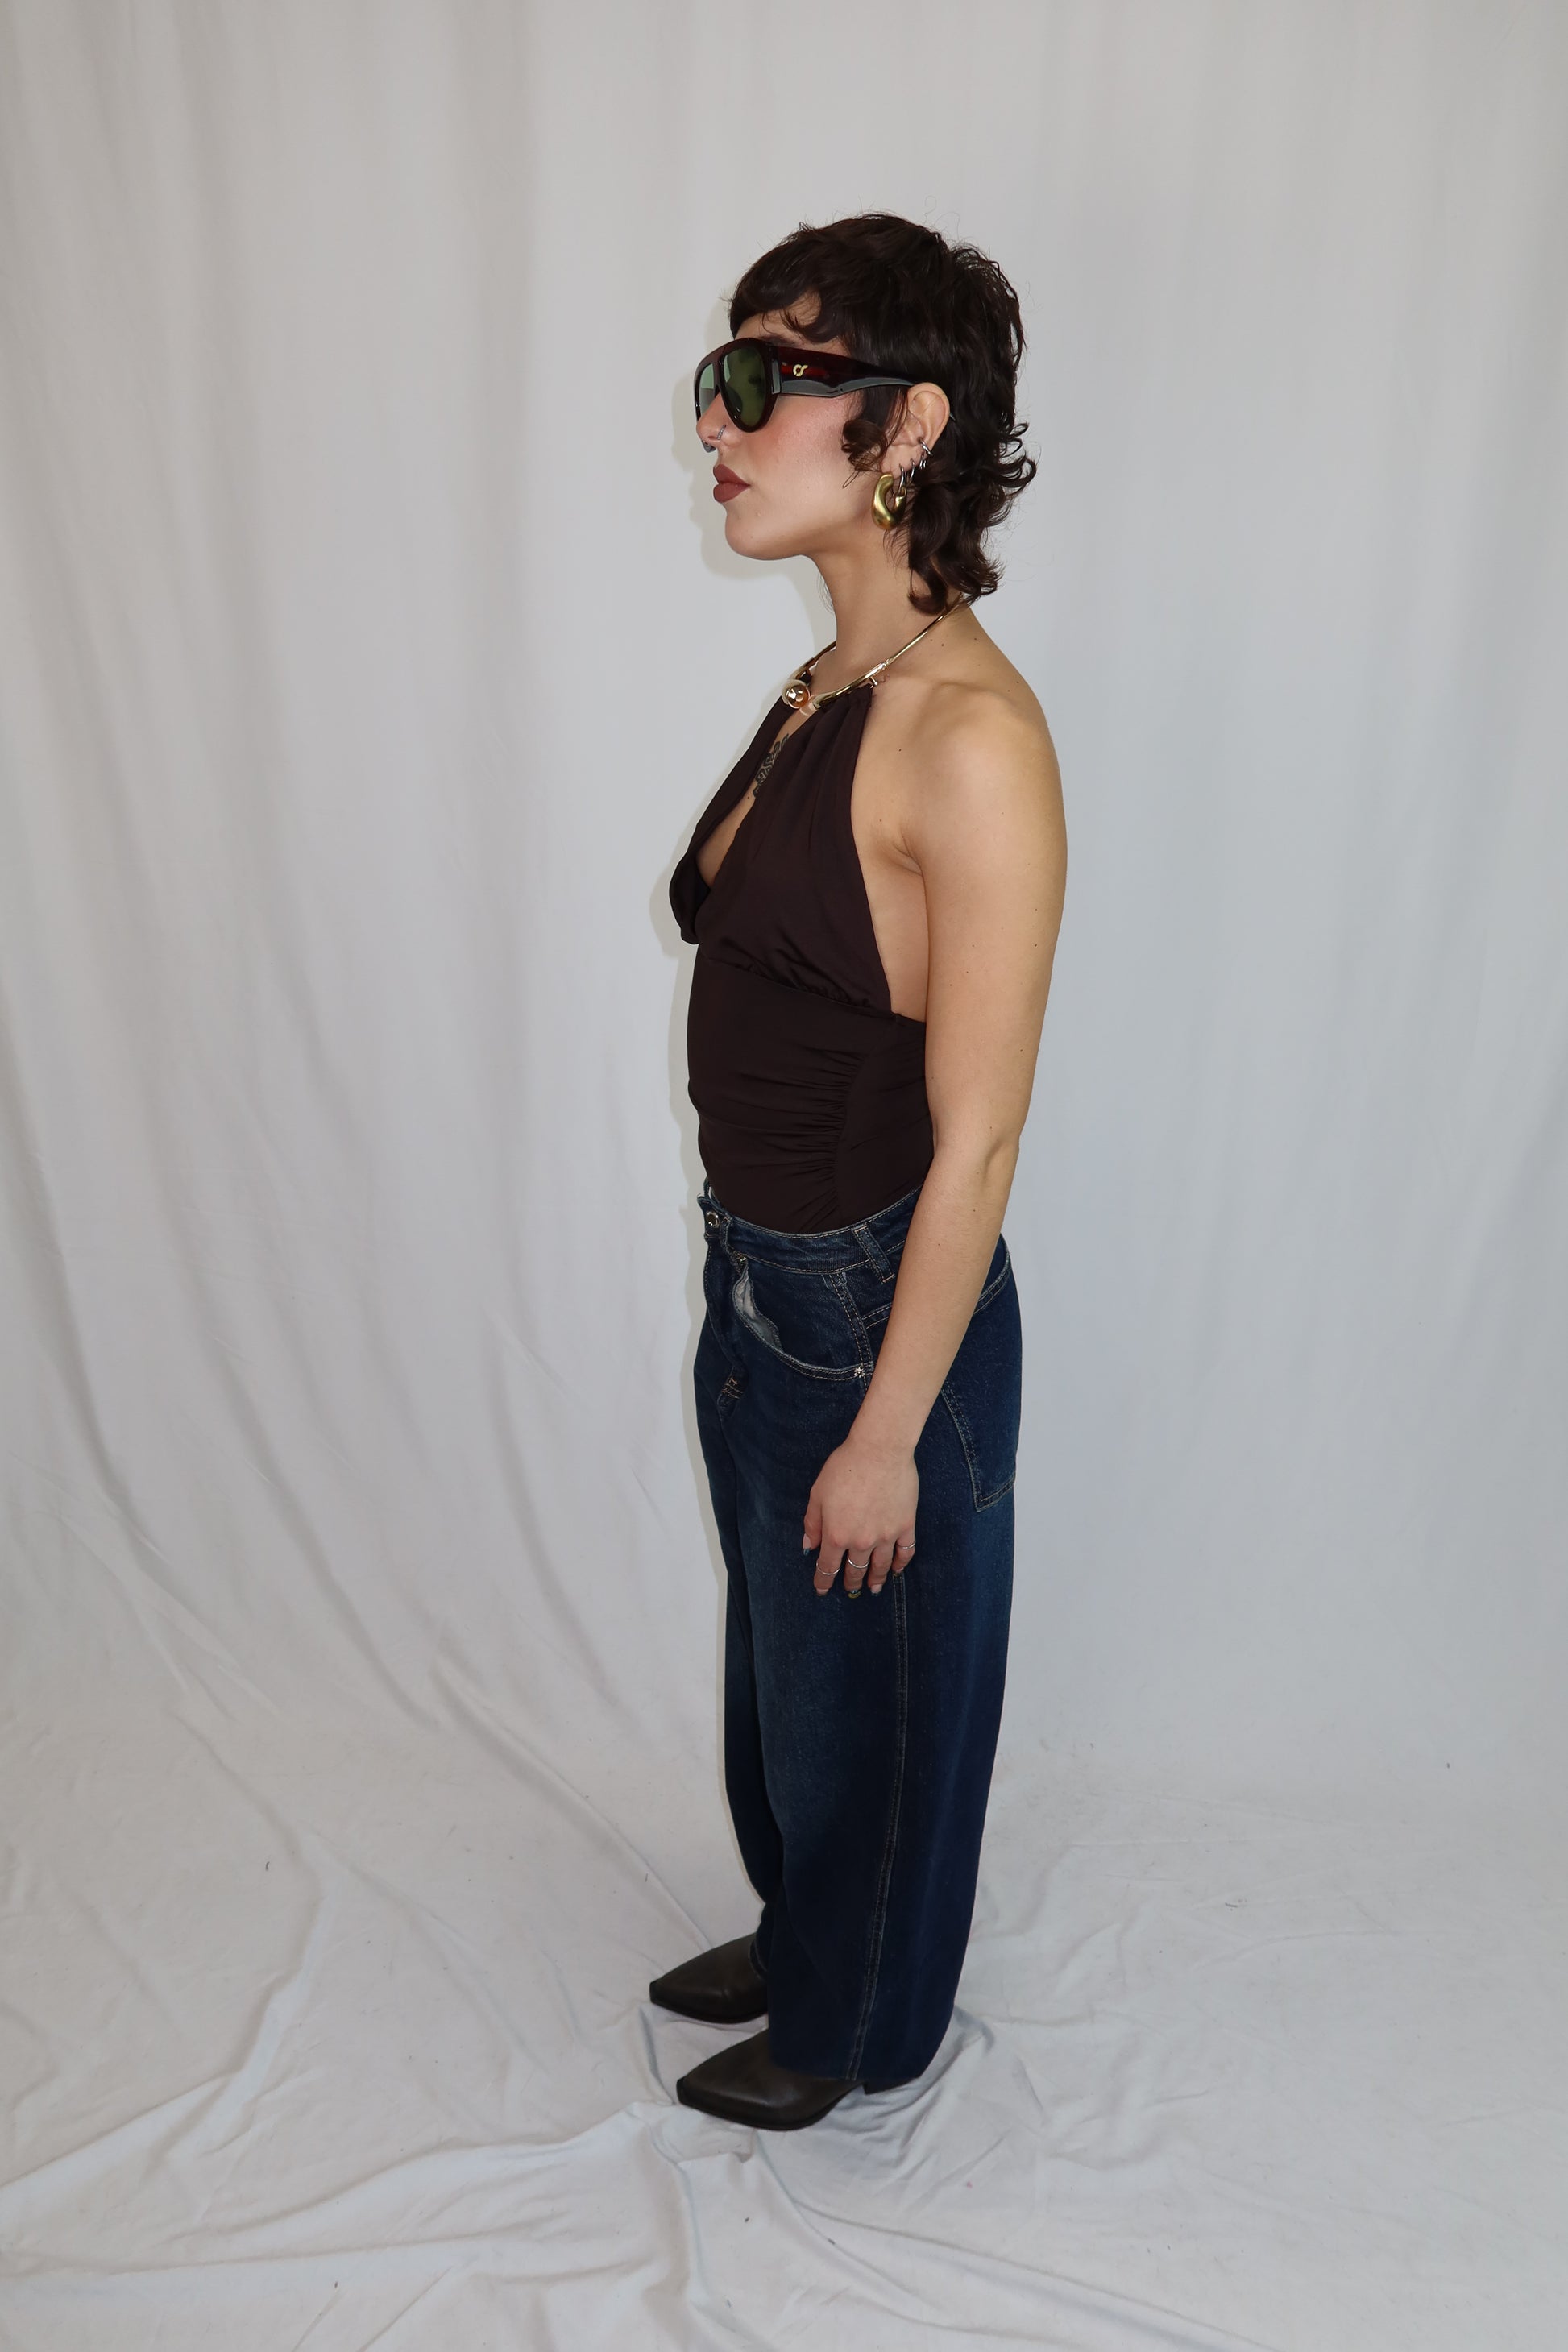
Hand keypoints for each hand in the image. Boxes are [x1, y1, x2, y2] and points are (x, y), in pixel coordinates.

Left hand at [802, 1433, 917, 1596]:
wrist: (879, 1451)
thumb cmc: (844, 1468)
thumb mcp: (818, 1494)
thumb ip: (812, 1524)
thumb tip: (810, 1547)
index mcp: (837, 1535)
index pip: (828, 1567)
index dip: (824, 1581)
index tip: (822, 1590)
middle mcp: (862, 1541)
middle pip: (855, 1571)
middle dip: (850, 1583)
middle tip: (850, 1590)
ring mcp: (886, 1536)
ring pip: (880, 1567)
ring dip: (875, 1581)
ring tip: (873, 1589)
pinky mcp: (906, 1526)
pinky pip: (905, 1553)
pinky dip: (900, 1565)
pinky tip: (896, 1570)